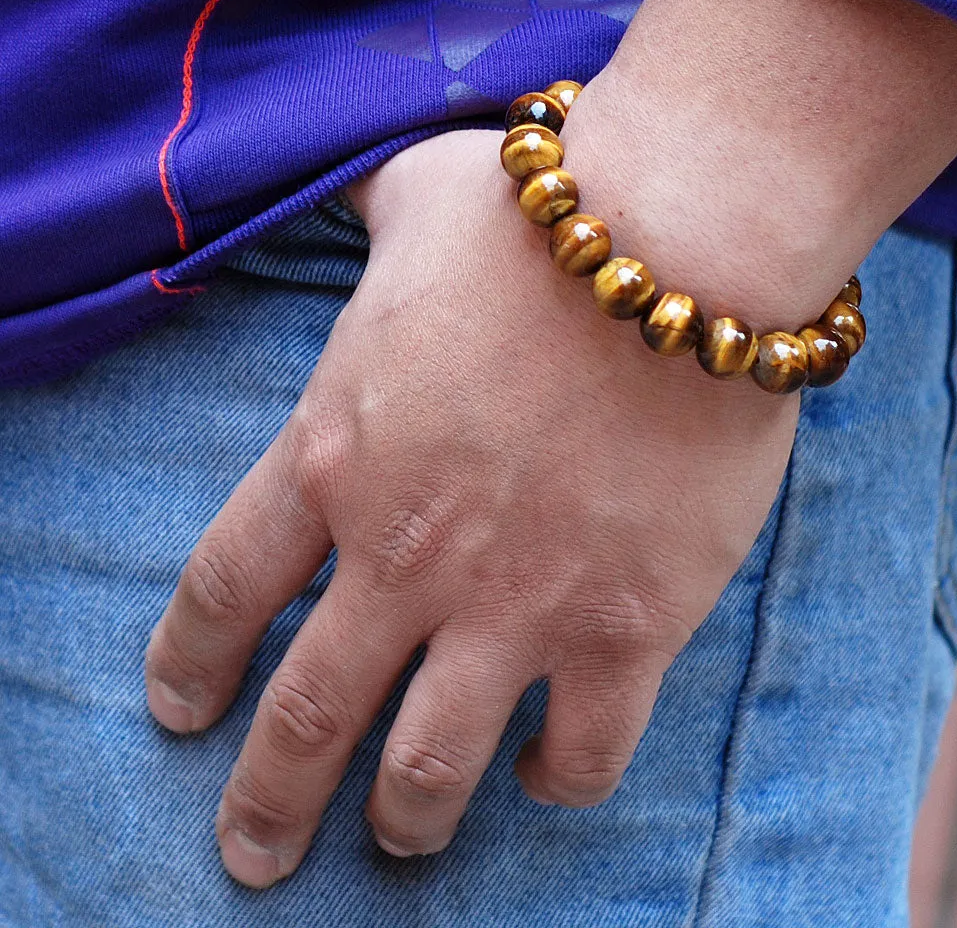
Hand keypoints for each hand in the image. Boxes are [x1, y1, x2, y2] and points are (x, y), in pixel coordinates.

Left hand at [143, 0, 956, 887]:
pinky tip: (549, 770)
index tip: (180, 715)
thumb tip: (360, 197)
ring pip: (427, 770)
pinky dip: (557, 779)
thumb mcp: (414, 198)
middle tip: (254, 854)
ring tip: (399, 837)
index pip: (223, 592)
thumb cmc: (543, 212)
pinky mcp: (627, 624)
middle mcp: (403, 553)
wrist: (680, 240)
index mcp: (334, 454)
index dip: (191, 667)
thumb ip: (366, 219)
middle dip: (265, 805)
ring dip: (403, 819)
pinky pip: (582, 753)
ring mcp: (514, 603)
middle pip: (303, 720)